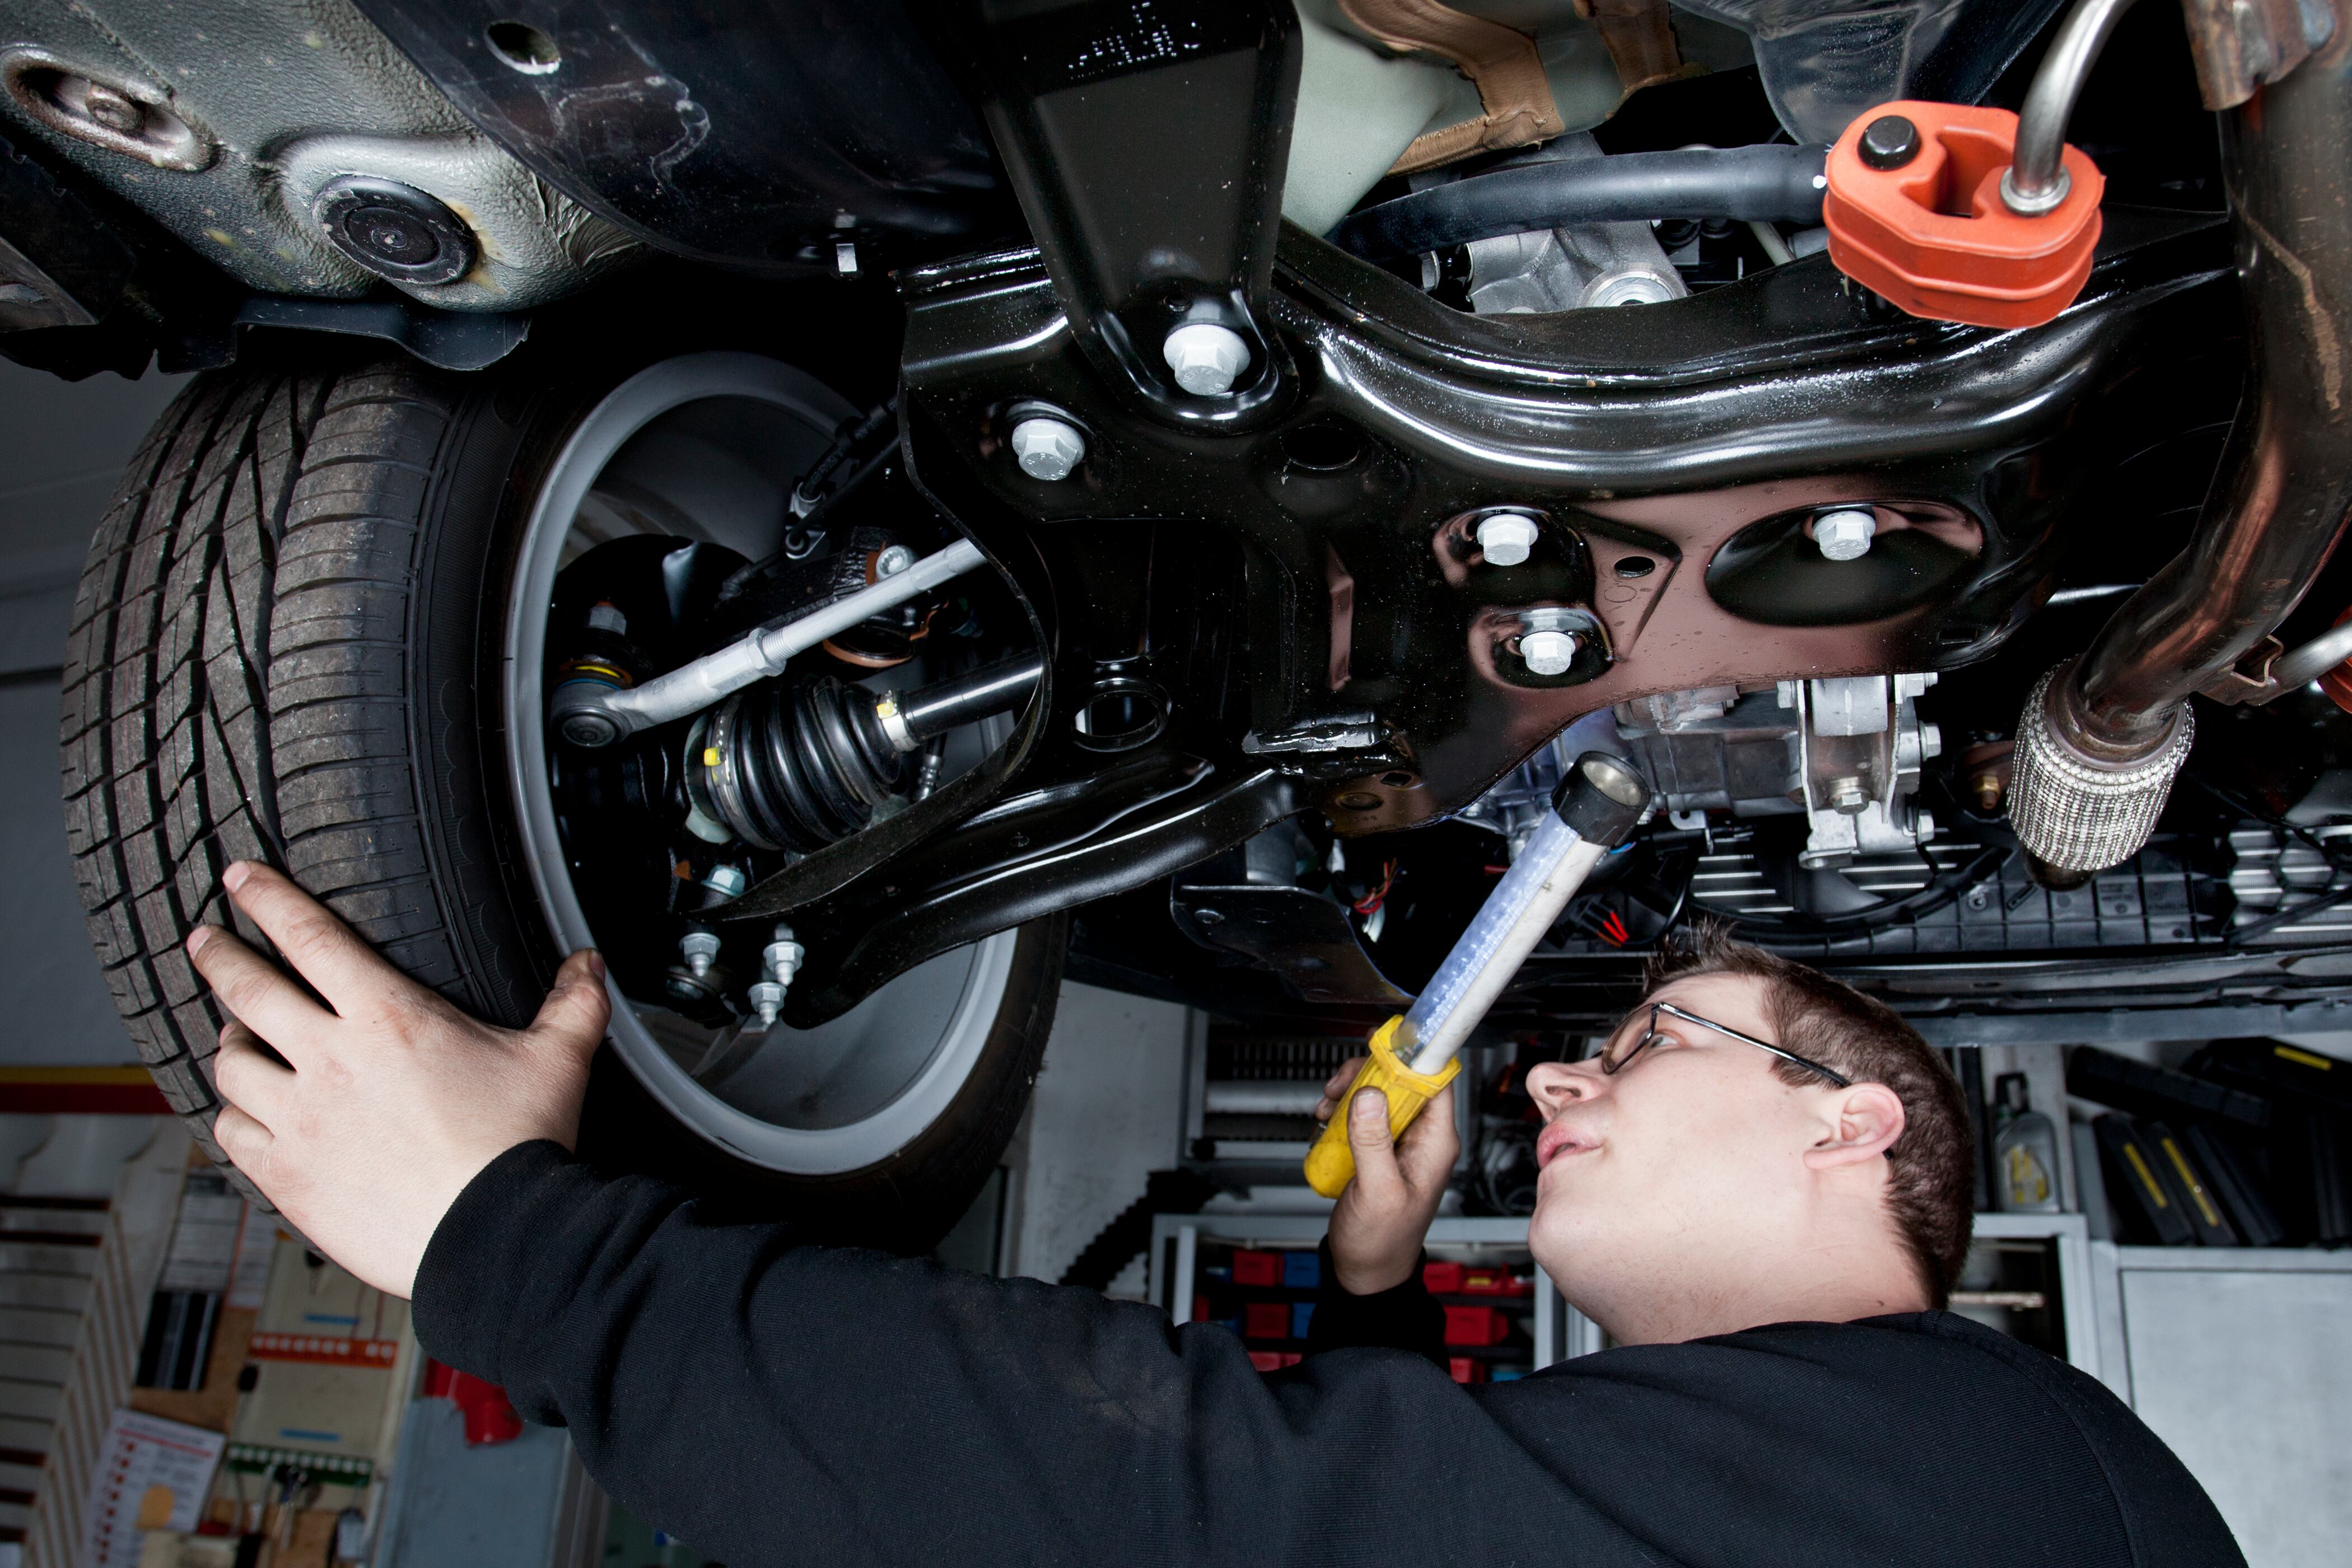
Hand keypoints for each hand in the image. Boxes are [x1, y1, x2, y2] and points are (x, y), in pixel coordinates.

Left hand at [184, 861, 609, 1298]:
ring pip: (231, 1064)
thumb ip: (571, 1003)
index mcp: (387, 1017)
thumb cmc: (517, 1147)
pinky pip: (232, 1132)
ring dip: (227, 1042)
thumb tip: (587, 962)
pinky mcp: (287, 1174)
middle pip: (248, 989)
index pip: (310, 936)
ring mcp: (300, 1118)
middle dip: (220, 954)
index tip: (240, 878)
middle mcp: (330, 1059)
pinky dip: (231, 1114)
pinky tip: (243, 1111)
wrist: (488, 1237)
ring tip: (232, 1036)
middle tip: (205, 939)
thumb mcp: (556, 1060)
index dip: (267, 897)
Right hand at [1313, 1058, 1457, 1294]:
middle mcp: (1421, 1137)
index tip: (1382, 1048)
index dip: (1412, 1058)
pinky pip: (1364, 1112)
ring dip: (1351, 1092)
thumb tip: (1370, 1095)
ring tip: (1328, 1108)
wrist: (1366, 1270)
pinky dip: (1343, 1110)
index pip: (1436, 1081)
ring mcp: (1399, 1141)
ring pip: (1380, 1092)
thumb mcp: (1377, 1193)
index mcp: (1435, 1143)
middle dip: (1368, 1075)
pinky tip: (1327, 1122)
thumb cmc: (1381, 1242)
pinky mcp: (1378, 1147)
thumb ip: (1373, 1142)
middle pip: (1403, 1079)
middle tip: (1339, 1087)